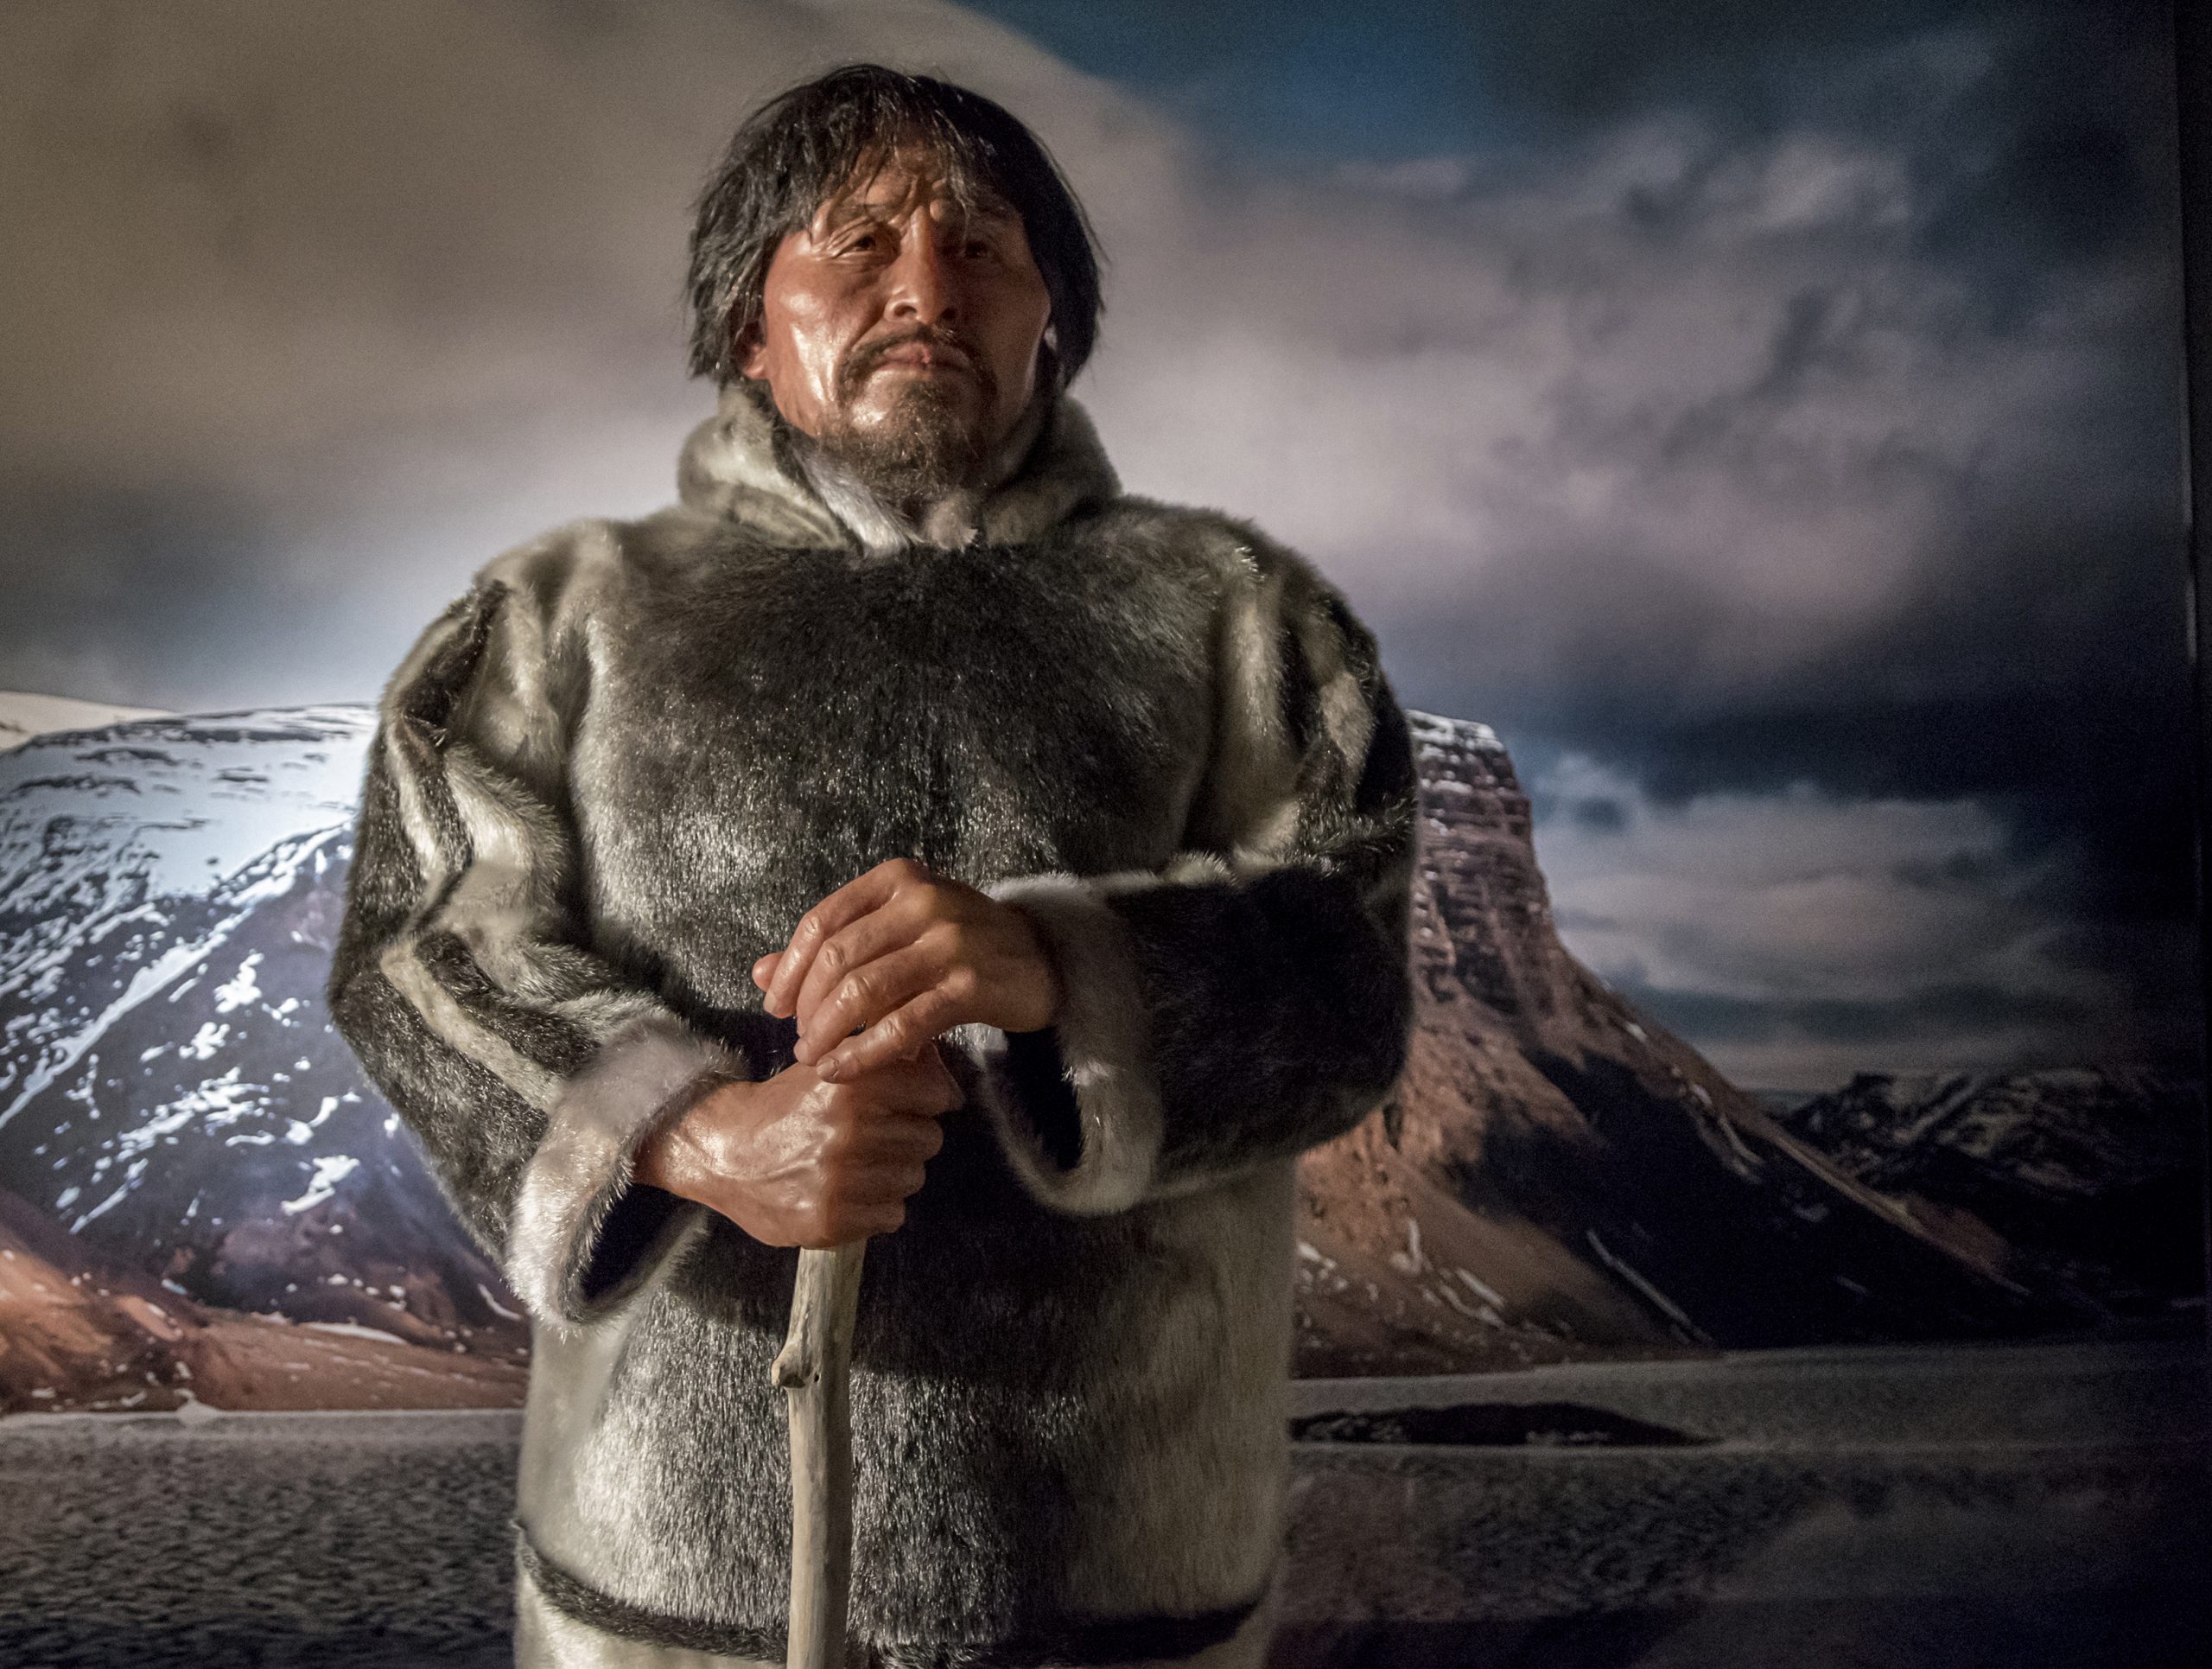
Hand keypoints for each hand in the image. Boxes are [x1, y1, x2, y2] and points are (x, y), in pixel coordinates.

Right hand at [634, 1044, 961, 1246]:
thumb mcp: (826, 1068)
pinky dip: (876, 1208)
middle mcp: (849, 1131)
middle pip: (928, 1139)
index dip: (925, 1098)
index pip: (935, 1093)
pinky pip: (892, 1215)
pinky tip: (847, 1193)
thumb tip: (941, 1066)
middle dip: (907, 1137)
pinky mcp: (832, 1221)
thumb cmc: (782, 1108)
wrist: (722, 1152)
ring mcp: (841, 1180)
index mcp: (851, 1086)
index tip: (909, 1104)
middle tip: (872, 1138)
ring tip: (855, 1166)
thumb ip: (880, 1060)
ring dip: (892, 1173)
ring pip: (913, 1178)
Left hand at [751, 857, 1063, 1081]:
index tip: (774, 1007)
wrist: (1041, 957)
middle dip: (807, 1007)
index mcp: (897, 879)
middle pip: (837, 959)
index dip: (788, 969)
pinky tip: (843, 1071)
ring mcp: (949, 942)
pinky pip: (902, 1025)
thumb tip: (757, 972)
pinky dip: (864, 1053)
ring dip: (829, 1032)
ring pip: (863, 991)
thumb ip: (832, 946)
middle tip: (802, 1041)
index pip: (822, 922)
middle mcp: (922, 902)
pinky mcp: (970, 987)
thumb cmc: (958, 945)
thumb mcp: (895, 931)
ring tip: (816, 1058)